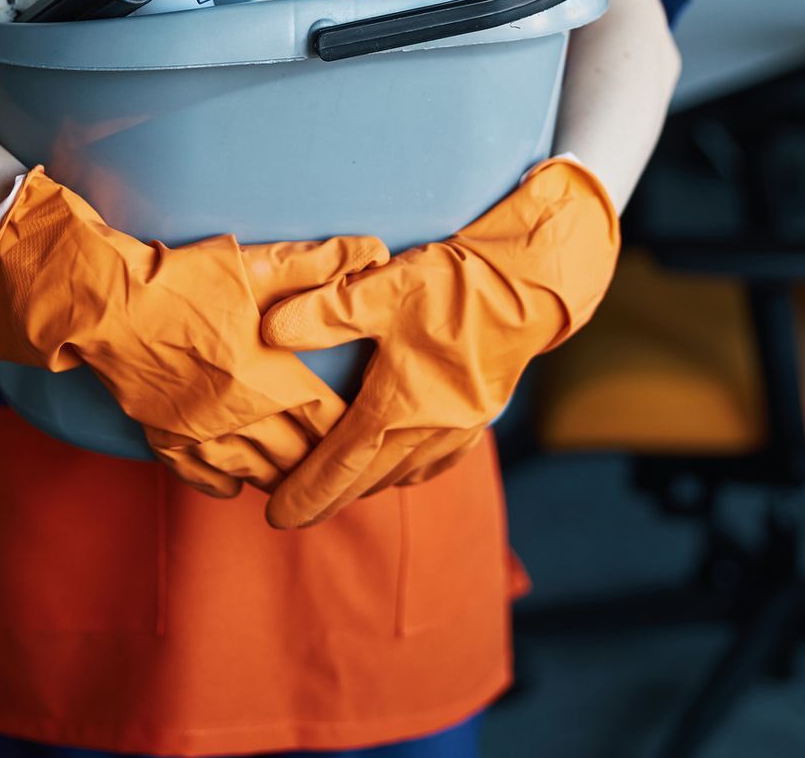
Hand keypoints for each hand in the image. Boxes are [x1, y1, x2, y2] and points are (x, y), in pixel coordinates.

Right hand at [0, 169, 387, 493]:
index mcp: (271, 379)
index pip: (330, 421)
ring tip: (301, 479)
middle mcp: (241, 418)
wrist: (105, 306)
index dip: (352, 427)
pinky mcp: (165, 439)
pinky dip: (227, 484)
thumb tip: (375, 251)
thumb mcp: (254, 268)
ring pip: (256, 475)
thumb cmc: (183, 283)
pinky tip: (239, 482)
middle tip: (343, 465)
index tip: (368, 428)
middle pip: (298, 458)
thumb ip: (317, 265)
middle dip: (322, 462)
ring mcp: (201, 435)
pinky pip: (204, 479)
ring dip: (282, 478)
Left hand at [259, 158, 620, 527]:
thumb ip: (327, 311)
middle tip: (293, 515)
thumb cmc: (459, 285)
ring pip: (401, 475)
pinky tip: (396, 466)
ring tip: (336, 489)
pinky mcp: (478, 418)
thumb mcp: (386, 287)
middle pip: (367, 480)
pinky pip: (434, 462)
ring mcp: (458, 429)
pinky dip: (406, 472)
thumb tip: (271, 329)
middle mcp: (429, 429)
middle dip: (328, 500)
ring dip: (366, 486)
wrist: (533, 285)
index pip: (341, 464)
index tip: (276, 518)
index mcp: (400, 405)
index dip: (306, 493)